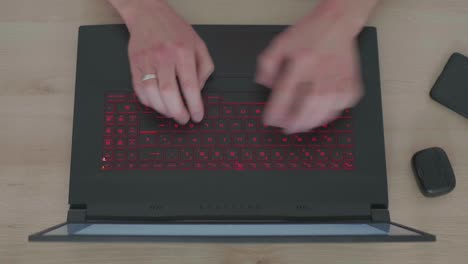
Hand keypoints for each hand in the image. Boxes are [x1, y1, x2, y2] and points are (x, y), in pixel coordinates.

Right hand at [112, 0, 213, 123]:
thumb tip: (198, 92)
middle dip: (177, 112)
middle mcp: (163, 56)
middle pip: (169, 93)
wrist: (148, 14)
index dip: (194, 105)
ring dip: (162, 109)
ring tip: (172, 112)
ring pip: (151, 93)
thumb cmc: (175, 31)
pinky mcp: (134, 64)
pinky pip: (139, 90)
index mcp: (183, 52)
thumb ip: (204, 69)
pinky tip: (158, 104)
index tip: (197, 116)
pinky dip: (148, 102)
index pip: (189, 85)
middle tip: (183, 119)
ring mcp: (146, 60)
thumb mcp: (199, 45)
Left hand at [256, 1, 376, 133]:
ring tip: (300, 126)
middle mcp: (321, 72)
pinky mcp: (351, 86)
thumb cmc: (310, 34)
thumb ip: (266, 64)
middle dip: (294, 123)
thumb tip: (264, 85)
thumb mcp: (280, 43)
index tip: (269, 120)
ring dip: (310, 123)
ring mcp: (339, 81)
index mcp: (301, 62)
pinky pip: (339, 109)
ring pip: (324, 112)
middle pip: (306, 108)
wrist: (337, 24)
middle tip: (286, 128)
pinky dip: (328, 116)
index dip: (275, 112)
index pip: (285, 95)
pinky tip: (319, 115)